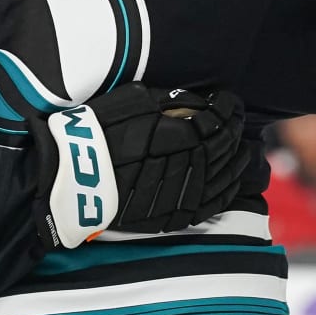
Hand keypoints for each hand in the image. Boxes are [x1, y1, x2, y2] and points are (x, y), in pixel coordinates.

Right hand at [29, 85, 249, 245]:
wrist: (74, 175)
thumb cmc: (100, 131)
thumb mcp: (136, 101)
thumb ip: (174, 101)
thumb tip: (204, 103)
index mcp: (183, 133)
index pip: (220, 119)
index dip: (229, 108)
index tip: (229, 101)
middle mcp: (191, 164)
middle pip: (225, 145)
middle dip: (234, 130)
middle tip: (236, 120)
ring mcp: (185, 192)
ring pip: (225, 174)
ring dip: (237, 159)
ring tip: (242, 148)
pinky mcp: (176, 213)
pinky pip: (214, 202)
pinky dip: (228, 188)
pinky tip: (232, 178)